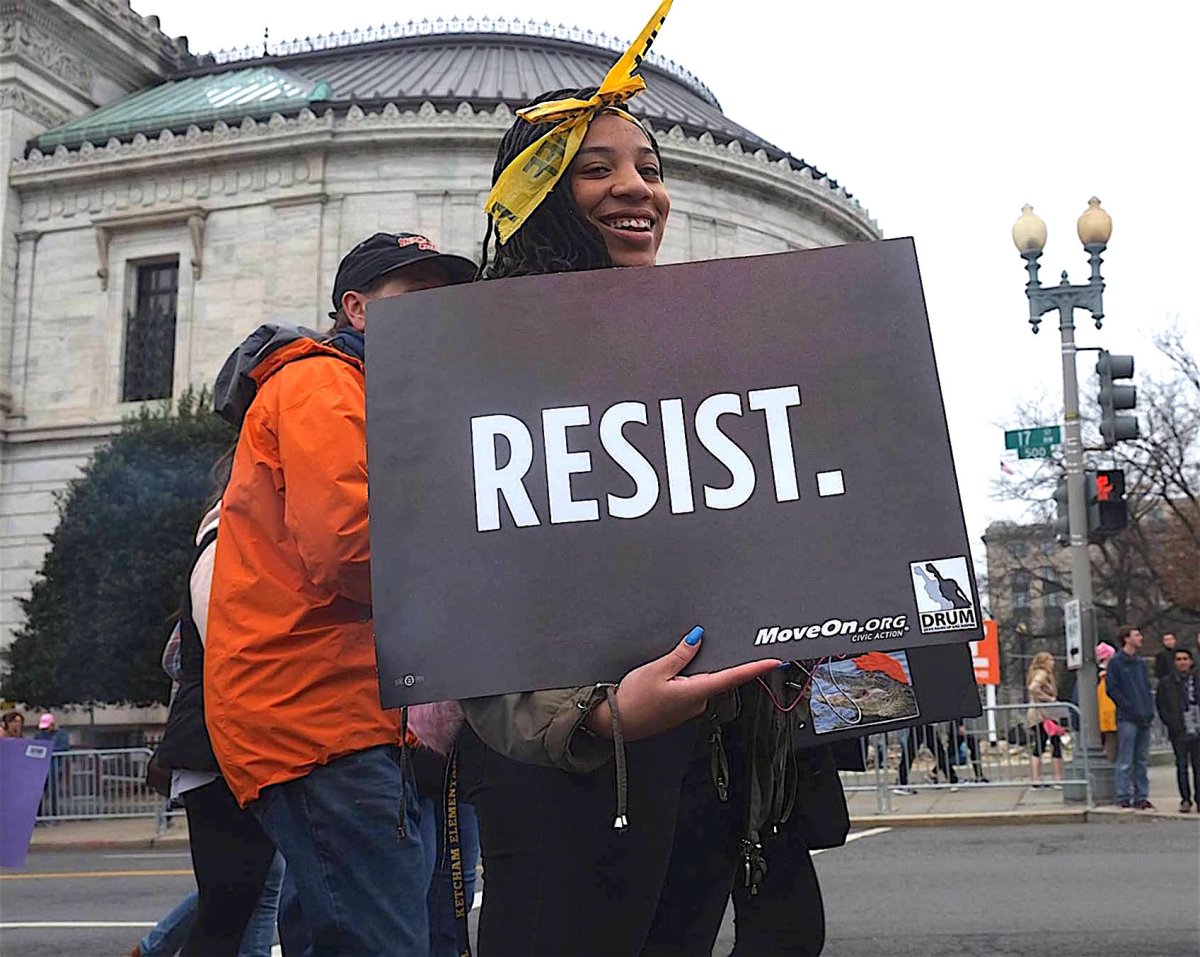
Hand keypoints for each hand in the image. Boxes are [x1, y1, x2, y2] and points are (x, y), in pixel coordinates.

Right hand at [585, 626, 779, 740]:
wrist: (615, 723)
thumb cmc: (633, 701)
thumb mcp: (656, 669)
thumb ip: (681, 653)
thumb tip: (698, 637)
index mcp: (697, 691)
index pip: (734, 676)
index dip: (756, 668)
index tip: (775, 660)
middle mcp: (699, 702)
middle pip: (718, 676)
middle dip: (714, 660)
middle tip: (701, 646)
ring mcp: (690, 708)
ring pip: (703, 682)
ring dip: (696, 671)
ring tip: (670, 667)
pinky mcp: (681, 710)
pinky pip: (692, 689)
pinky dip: (687, 680)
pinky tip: (668, 677)